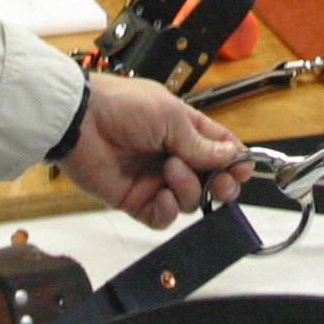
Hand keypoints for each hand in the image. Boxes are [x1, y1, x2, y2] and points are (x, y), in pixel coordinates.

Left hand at [57, 71, 248, 228]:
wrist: (81, 120)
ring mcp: (155, 180)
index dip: (235, 161)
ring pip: (189, 200)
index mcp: (185, 130)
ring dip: (188, 188)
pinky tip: (162, 195)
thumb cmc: (124, 106)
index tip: (242, 168)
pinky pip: (162, 217)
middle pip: (211, 181)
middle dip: (222, 184)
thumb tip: (232, 157)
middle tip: (222, 183)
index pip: (221, 149)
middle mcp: (173, 156)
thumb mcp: (170, 116)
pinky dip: (167, 211)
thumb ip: (200, 143)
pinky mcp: (135, 200)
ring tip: (170, 168)